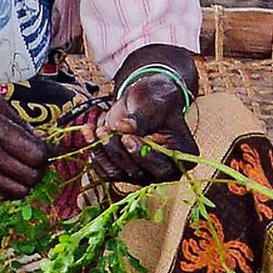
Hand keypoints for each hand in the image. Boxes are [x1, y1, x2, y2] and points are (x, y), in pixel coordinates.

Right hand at [0, 83, 50, 198]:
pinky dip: (8, 185)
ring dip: (26, 180)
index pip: (36, 155)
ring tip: (23, 165)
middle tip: (38, 156)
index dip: (48, 153)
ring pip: (16, 191)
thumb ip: (16, 121)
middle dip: (40, 168)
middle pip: (30, 177)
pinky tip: (5, 169)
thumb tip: (39, 138)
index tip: (48, 146)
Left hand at [89, 66, 196, 187]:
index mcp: (183, 156)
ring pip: (118, 173)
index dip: (142, 155)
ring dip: (103, 152)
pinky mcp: (123, 170)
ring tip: (97, 128)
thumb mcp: (154, 103)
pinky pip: (105, 170)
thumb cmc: (157, 99)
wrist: (145, 99)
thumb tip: (124, 127)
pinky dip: (95, 152)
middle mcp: (164, 170)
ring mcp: (143, 173)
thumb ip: (142, 117)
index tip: (127, 136)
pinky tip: (89, 133)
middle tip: (105, 129)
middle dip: (117, 151)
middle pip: (137, 173)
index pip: (162, 167)